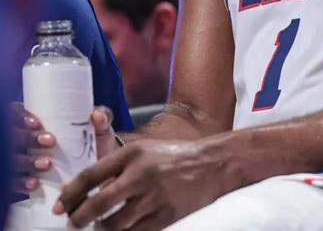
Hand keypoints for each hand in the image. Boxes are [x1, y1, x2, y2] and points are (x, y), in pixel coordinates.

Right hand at [10, 102, 117, 194]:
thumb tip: (97, 115)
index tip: (37, 123)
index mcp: (42, 121)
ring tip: (46, 164)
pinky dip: (23, 183)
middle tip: (50, 142)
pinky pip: (17, 183)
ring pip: (15, 161)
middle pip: (17, 138)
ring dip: (28, 162)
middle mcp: (29, 140)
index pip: (20, 114)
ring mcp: (27, 161)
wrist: (101, 168)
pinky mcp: (30, 180)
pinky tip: (35, 183)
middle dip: (29, 139)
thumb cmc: (96, 140)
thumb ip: (102, 117)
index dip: (23, 117)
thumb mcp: (100, 127)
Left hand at [54, 138, 230, 229]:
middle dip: (79, 219)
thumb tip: (79, 187)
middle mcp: (141, 174)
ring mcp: (154, 197)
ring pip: (114, 225)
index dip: (70, 193)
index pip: (91, 175)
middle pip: (98, 204)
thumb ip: (114, 165)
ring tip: (98, 228)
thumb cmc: (172, 156)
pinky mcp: (166, 216)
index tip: (60, 205)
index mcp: (132, 154)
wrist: (211, 164)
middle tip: (73, 224)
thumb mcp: (143, 150)